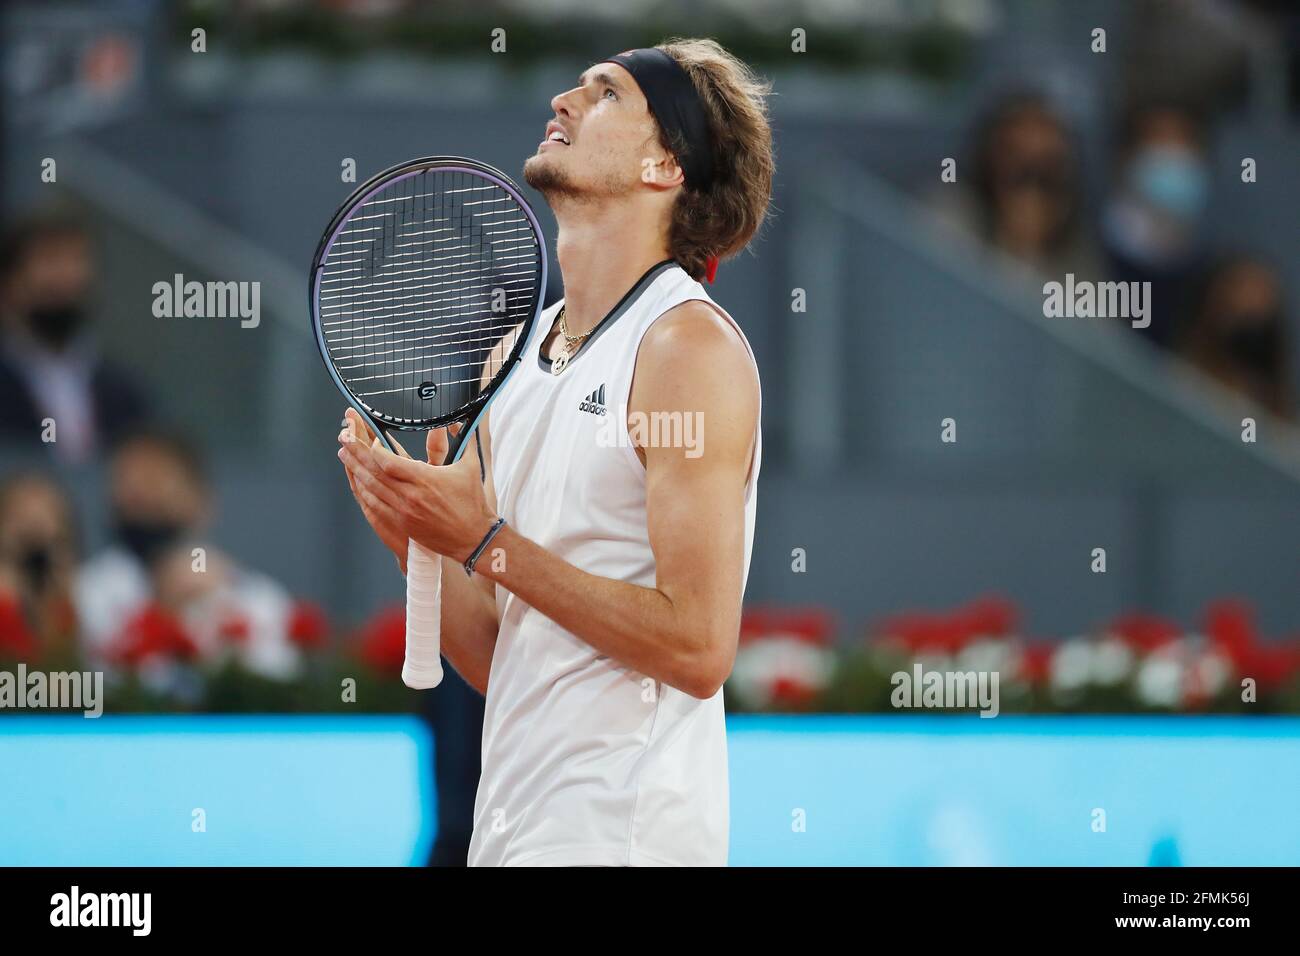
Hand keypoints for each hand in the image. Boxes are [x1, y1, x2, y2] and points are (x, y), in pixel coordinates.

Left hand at [338, 410, 492, 564]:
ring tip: (344, 454)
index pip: (388, 461)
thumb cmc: (473, 502)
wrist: (473, 538)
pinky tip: (357, 481)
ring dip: (355, 469)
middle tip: (344, 437)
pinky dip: (363, 491)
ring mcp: (403, 511)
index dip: (374, 448)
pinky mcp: (402, 524)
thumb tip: (453, 421)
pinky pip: (375, 505)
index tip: (369, 438)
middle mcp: (410, 495)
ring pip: (371, 488)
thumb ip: (462, 439)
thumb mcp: (470, 466)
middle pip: (374, 471)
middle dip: (356, 452)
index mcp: (425, 479)